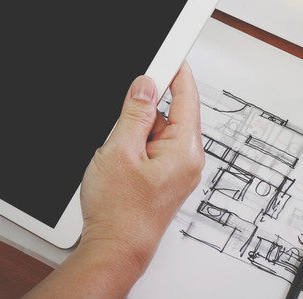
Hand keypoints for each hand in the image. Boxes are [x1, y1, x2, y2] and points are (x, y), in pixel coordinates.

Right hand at [78, 64, 204, 277]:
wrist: (115, 249)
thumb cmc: (120, 213)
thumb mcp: (120, 151)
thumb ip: (135, 113)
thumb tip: (145, 85)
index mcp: (185, 151)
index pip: (187, 97)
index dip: (176, 71)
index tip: (170, 52)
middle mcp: (188, 161)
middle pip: (172, 113)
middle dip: (146, 109)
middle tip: (124, 115)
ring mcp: (177, 171)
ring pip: (158, 131)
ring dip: (138, 131)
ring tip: (118, 152)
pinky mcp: (165, 179)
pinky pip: (153, 148)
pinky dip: (136, 146)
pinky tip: (121, 160)